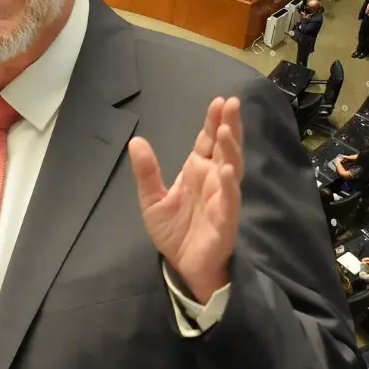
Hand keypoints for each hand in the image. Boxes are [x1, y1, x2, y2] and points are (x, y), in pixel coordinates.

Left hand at [130, 97, 242, 302]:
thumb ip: (146, 171)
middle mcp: (214, 180)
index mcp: (198, 171)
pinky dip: (228, 185)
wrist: (184, 267)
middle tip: (232, 103)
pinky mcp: (225, 220)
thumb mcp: (152, 199)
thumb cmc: (175, 231)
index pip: (209, 141)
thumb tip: (135, 140)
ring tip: (227, 130)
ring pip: (231, 169)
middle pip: (225, 148)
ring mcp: (222, 198)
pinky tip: (225, 170)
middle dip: (229, 126)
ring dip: (231, 149)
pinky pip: (229, 200)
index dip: (214, 121)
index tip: (219, 101)